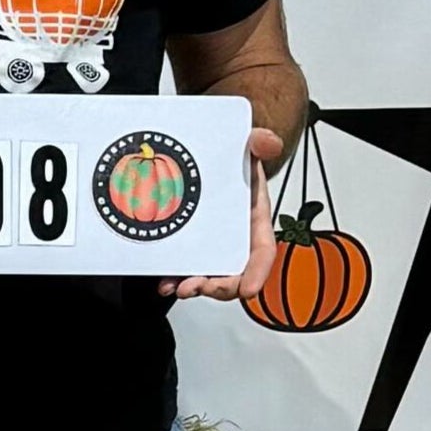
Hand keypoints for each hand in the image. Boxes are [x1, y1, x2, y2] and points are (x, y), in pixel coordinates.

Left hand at [162, 126, 285, 304]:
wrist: (207, 155)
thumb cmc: (232, 158)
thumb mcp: (246, 146)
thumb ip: (258, 143)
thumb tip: (267, 141)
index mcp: (254, 221)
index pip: (262, 253)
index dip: (257, 273)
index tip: (250, 289)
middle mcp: (234, 238)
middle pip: (233, 274)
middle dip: (219, 287)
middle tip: (201, 287)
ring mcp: (210, 245)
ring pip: (207, 276)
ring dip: (193, 287)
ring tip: (177, 288)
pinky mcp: (188, 245)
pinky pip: (183, 267)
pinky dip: (174, 278)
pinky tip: (164, 281)